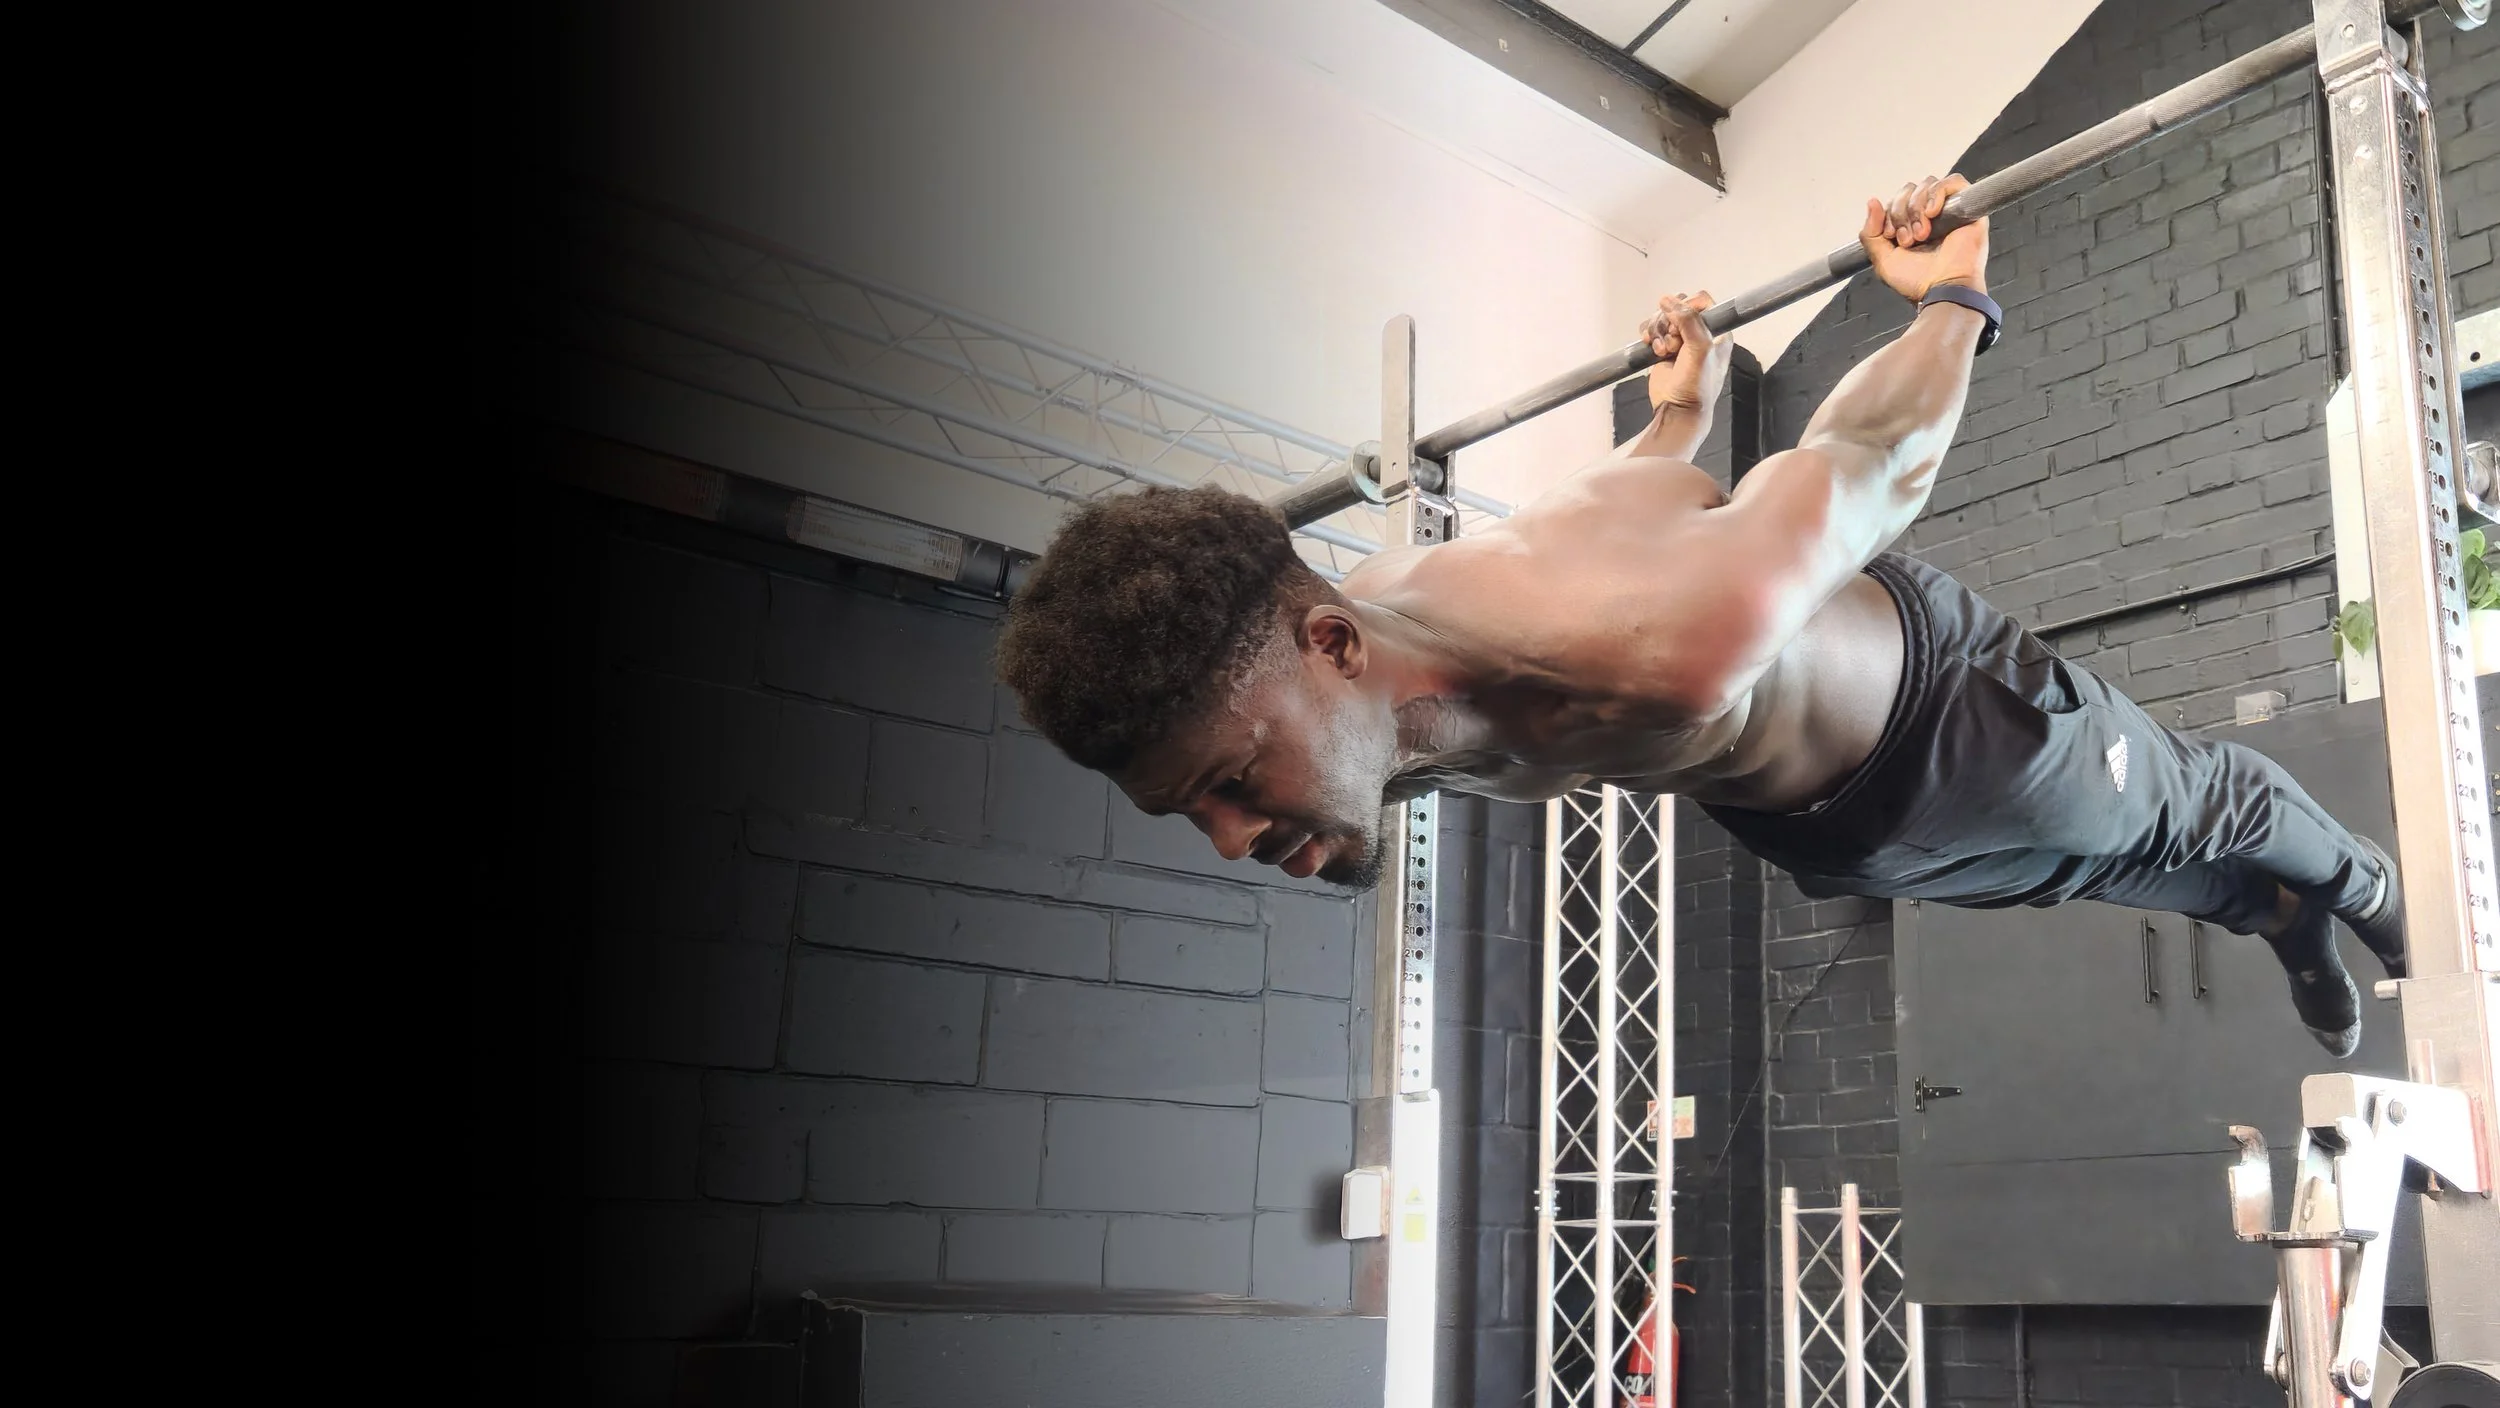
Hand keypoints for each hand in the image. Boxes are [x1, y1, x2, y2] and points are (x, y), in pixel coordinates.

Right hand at [1642, 290, 1732, 412]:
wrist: (1677, 410)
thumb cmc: (1697, 385)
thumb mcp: (1700, 349)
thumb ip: (1687, 321)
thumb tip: (1667, 300)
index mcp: (1717, 331)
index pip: (1702, 302)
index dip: (1688, 306)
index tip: (1680, 319)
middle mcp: (1699, 333)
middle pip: (1678, 307)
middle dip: (1669, 322)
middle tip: (1672, 341)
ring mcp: (1679, 341)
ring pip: (1662, 318)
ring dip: (1657, 331)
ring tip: (1662, 350)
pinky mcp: (1662, 349)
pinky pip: (1651, 330)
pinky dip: (1648, 336)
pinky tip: (1653, 349)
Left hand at [1860, 174, 1988, 301]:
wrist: (1941, 291)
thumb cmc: (1917, 282)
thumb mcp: (1883, 260)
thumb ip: (1871, 233)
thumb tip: (1872, 201)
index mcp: (1912, 225)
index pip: (1898, 199)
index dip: (1889, 212)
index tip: (1891, 236)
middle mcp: (1931, 216)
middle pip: (1911, 189)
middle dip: (1901, 211)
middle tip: (1908, 239)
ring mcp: (1951, 211)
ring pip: (1928, 184)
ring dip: (1917, 207)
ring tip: (1922, 233)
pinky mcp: (1969, 208)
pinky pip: (1954, 181)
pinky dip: (1937, 193)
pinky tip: (1932, 213)